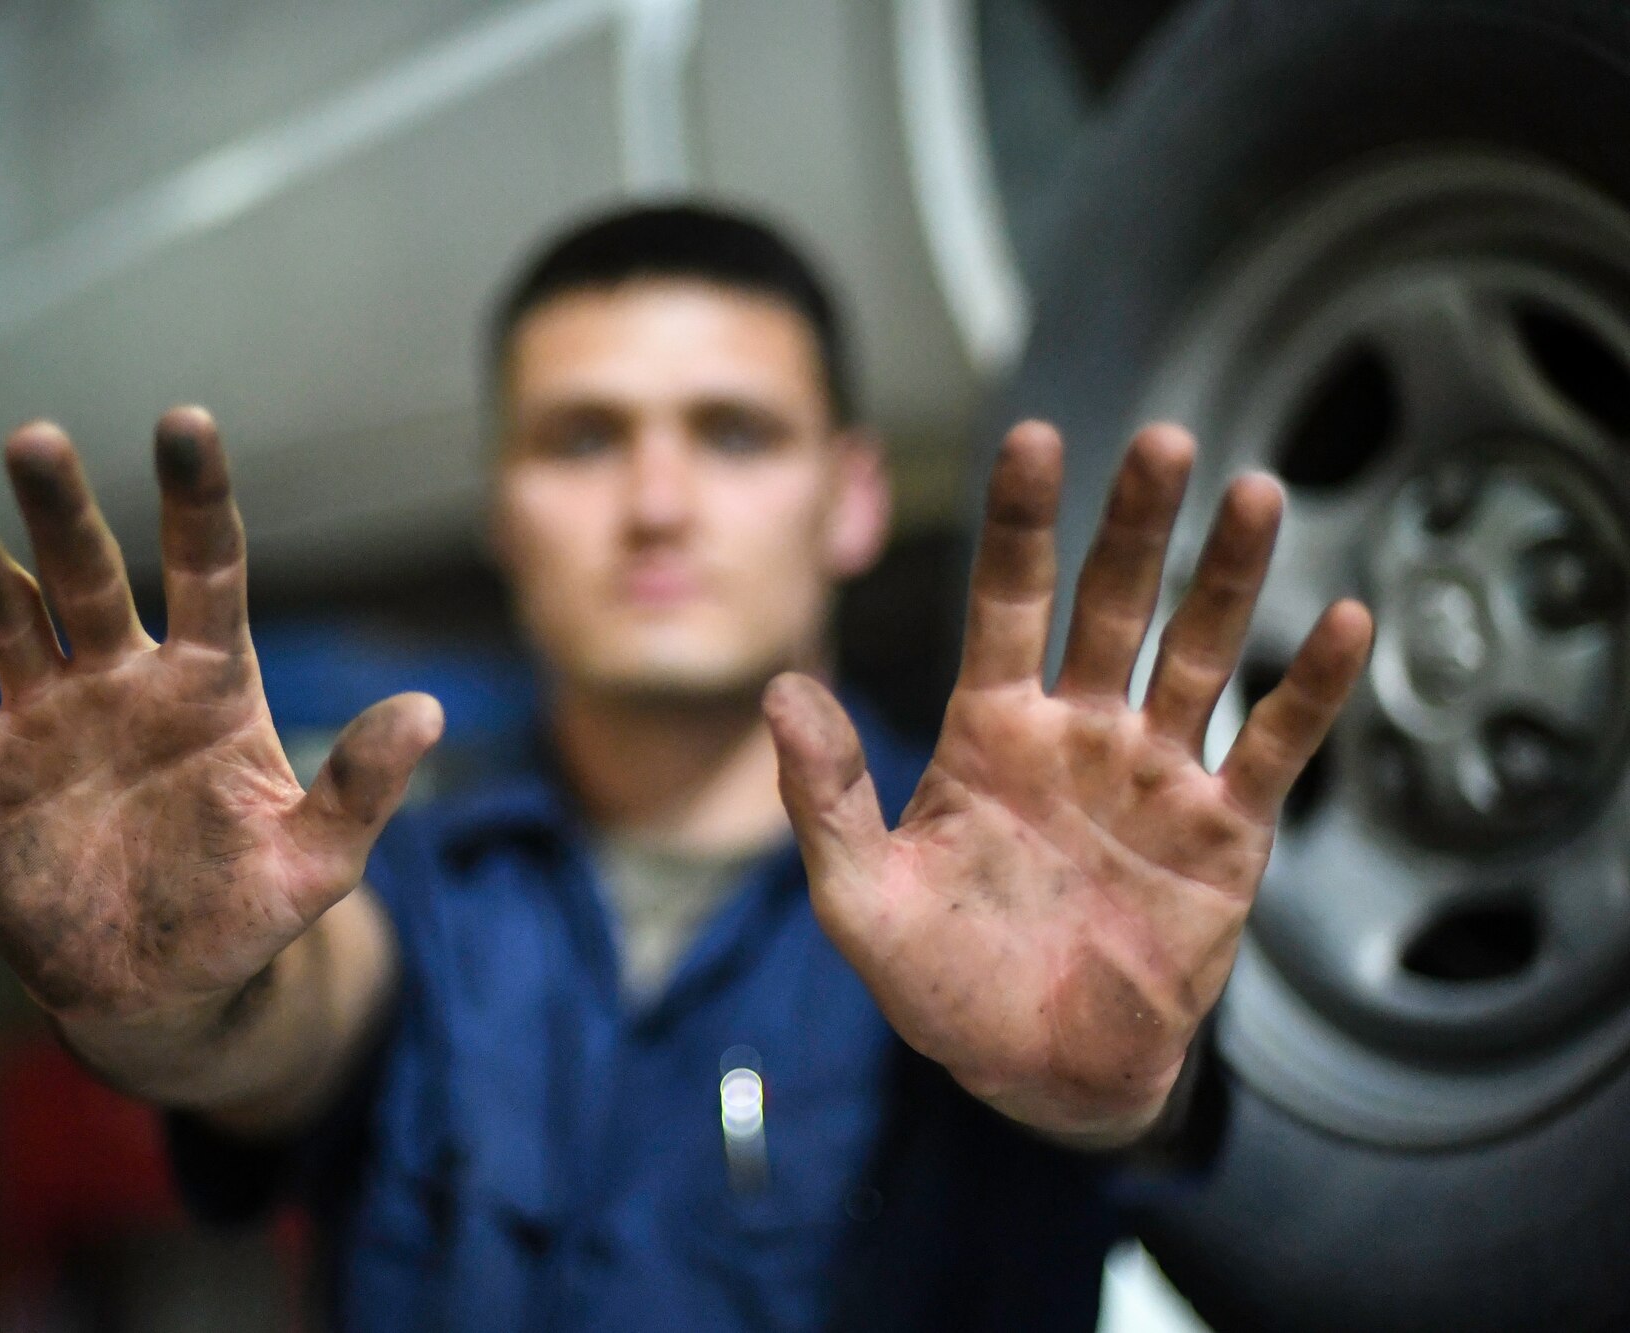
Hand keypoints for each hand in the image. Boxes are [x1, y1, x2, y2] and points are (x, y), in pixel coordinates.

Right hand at [0, 408, 440, 1032]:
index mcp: (210, 685)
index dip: (195, 498)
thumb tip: (431, 710)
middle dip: (62, 511)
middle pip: (88, 575)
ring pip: (1, 619)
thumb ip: (361, 786)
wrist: (158, 989)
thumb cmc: (245, 915)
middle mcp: (122, 679)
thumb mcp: (316, 862)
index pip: (207, 568)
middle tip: (36, 440)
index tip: (184, 420)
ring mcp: (44, 718)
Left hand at [765, 421, 1371, 1144]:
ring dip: (1228, 578)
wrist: (1037, 1073)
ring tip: (1254, 495)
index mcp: (989, 731)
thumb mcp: (862, 896)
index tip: (1035, 440)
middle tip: (1161, 442)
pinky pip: (1272, 748)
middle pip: (1112, 604)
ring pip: (1200, 653)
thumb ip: (826, 795)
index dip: (1021, 525)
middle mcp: (1078, 732)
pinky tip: (1344, 621)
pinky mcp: (1222, 832)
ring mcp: (1154, 774)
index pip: (1006, 603)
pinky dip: (1309, 689)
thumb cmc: (941, 984)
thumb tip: (780, 690)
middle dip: (1136, 525)